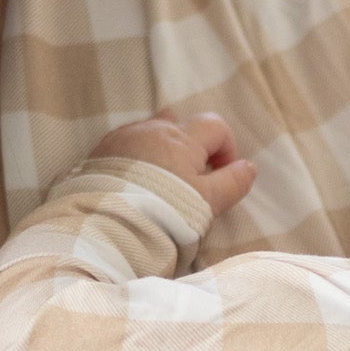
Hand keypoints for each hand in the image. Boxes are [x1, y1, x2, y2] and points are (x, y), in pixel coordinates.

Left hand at [92, 109, 255, 214]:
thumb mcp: (208, 202)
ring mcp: (123, 137)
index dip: (226, 150)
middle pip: (181, 124)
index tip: (220, 178)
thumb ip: (233, 183)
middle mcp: (152, 129)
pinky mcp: (100, 151)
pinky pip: (125, 143)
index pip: (215, 126)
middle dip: (192, 147)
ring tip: (160, 181)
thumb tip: (249, 167)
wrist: (106, 226)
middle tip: (189, 181)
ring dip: (162, 150)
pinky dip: (136, 156)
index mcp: (182, 138)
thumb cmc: (165, 213)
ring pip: (151, 131)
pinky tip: (134, 182)